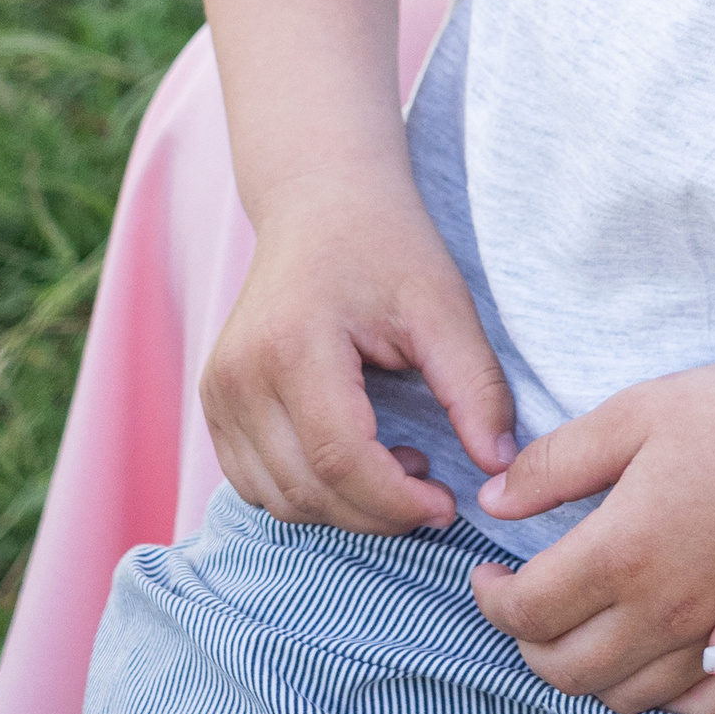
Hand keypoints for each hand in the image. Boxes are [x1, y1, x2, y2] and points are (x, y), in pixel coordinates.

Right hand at [200, 173, 517, 535]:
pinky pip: (256, 484)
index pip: (339, 460)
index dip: (396, 500)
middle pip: (306, 491)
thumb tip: (500, 467)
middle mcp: (239, 376)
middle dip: (377, 513)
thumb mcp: (443, 306)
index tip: (447, 505)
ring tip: (400, 464)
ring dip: (343, 509)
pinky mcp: (214, 405)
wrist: (321, 200)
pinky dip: (309, 494)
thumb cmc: (386, 245)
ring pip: (278, 499)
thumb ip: (475, 387)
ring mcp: (217, 394)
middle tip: (434, 492)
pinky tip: (357, 458)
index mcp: (292, 346)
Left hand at [466, 356, 714, 713]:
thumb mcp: (634, 414)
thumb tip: (494, 500)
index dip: (490, 600)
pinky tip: (653, 657)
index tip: (489, 574)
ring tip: (581, 628)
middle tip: (526, 604)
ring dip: (585, 673)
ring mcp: (712, 636)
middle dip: (528, 644)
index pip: (526, 613)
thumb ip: (555, 464)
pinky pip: (695, 708)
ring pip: (623, 699)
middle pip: (564, 671)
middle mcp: (662, 612)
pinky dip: (661, 696)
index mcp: (622, 553)